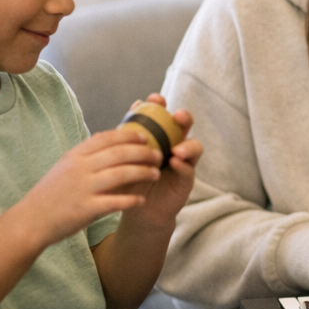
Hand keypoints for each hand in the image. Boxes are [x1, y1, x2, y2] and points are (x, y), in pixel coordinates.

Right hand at [15, 130, 162, 250]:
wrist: (31, 220)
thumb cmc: (51, 194)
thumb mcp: (65, 167)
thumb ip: (86, 154)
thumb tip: (107, 138)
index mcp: (75, 156)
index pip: (106, 138)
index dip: (129, 135)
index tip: (145, 135)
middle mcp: (80, 168)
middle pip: (119, 153)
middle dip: (143, 152)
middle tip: (159, 154)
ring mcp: (83, 188)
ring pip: (121, 174)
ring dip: (143, 172)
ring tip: (156, 174)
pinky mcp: (86, 209)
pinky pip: (115, 201)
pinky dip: (131, 200)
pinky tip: (142, 200)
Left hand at [115, 94, 201, 230]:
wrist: (137, 210)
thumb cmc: (130, 182)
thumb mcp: (123, 161)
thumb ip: (123, 145)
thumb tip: (114, 122)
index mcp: (158, 138)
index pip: (161, 116)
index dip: (160, 105)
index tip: (155, 98)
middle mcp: (174, 146)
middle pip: (184, 126)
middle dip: (183, 118)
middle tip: (177, 116)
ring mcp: (183, 163)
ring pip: (194, 147)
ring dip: (187, 145)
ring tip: (177, 149)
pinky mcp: (186, 180)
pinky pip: (189, 170)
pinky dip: (183, 165)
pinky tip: (175, 163)